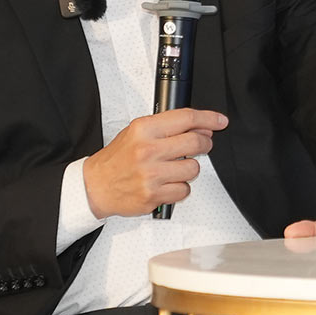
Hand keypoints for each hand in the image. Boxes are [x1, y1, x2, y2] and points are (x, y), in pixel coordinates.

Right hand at [82, 109, 228, 217]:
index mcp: (144, 129)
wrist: (95, 186)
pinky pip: (184, 190)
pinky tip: (167, 183)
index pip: (186, 118)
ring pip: (193, 169)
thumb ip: (167, 128)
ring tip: (174, 168)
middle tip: (203, 144)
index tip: (220, 121)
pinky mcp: (153, 195)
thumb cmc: (117, 159)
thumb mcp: (137, 133)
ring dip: (189, 168)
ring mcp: (151, 175)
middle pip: (195, 142)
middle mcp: (148, 150)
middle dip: (205, 143)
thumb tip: (201, 126)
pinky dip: (180, 188)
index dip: (209, 118)